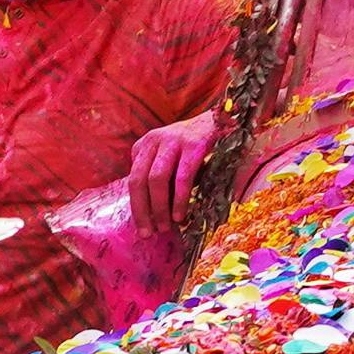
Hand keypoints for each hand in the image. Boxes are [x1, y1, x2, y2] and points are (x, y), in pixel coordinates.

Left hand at [132, 109, 224, 240]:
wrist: (219, 120)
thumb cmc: (192, 146)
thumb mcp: (168, 157)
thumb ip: (157, 176)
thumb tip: (153, 214)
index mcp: (145, 145)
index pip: (133, 179)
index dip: (136, 206)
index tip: (142, 229)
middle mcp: (155, 140)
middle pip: (139, 180)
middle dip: (142, 210)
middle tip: (149, 233)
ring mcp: (174, 141)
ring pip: (157, 179)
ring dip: (159, 207)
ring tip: (165, 227)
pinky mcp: (194, 145)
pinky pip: (182, 177)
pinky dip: (179, 199)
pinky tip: (180, 215)